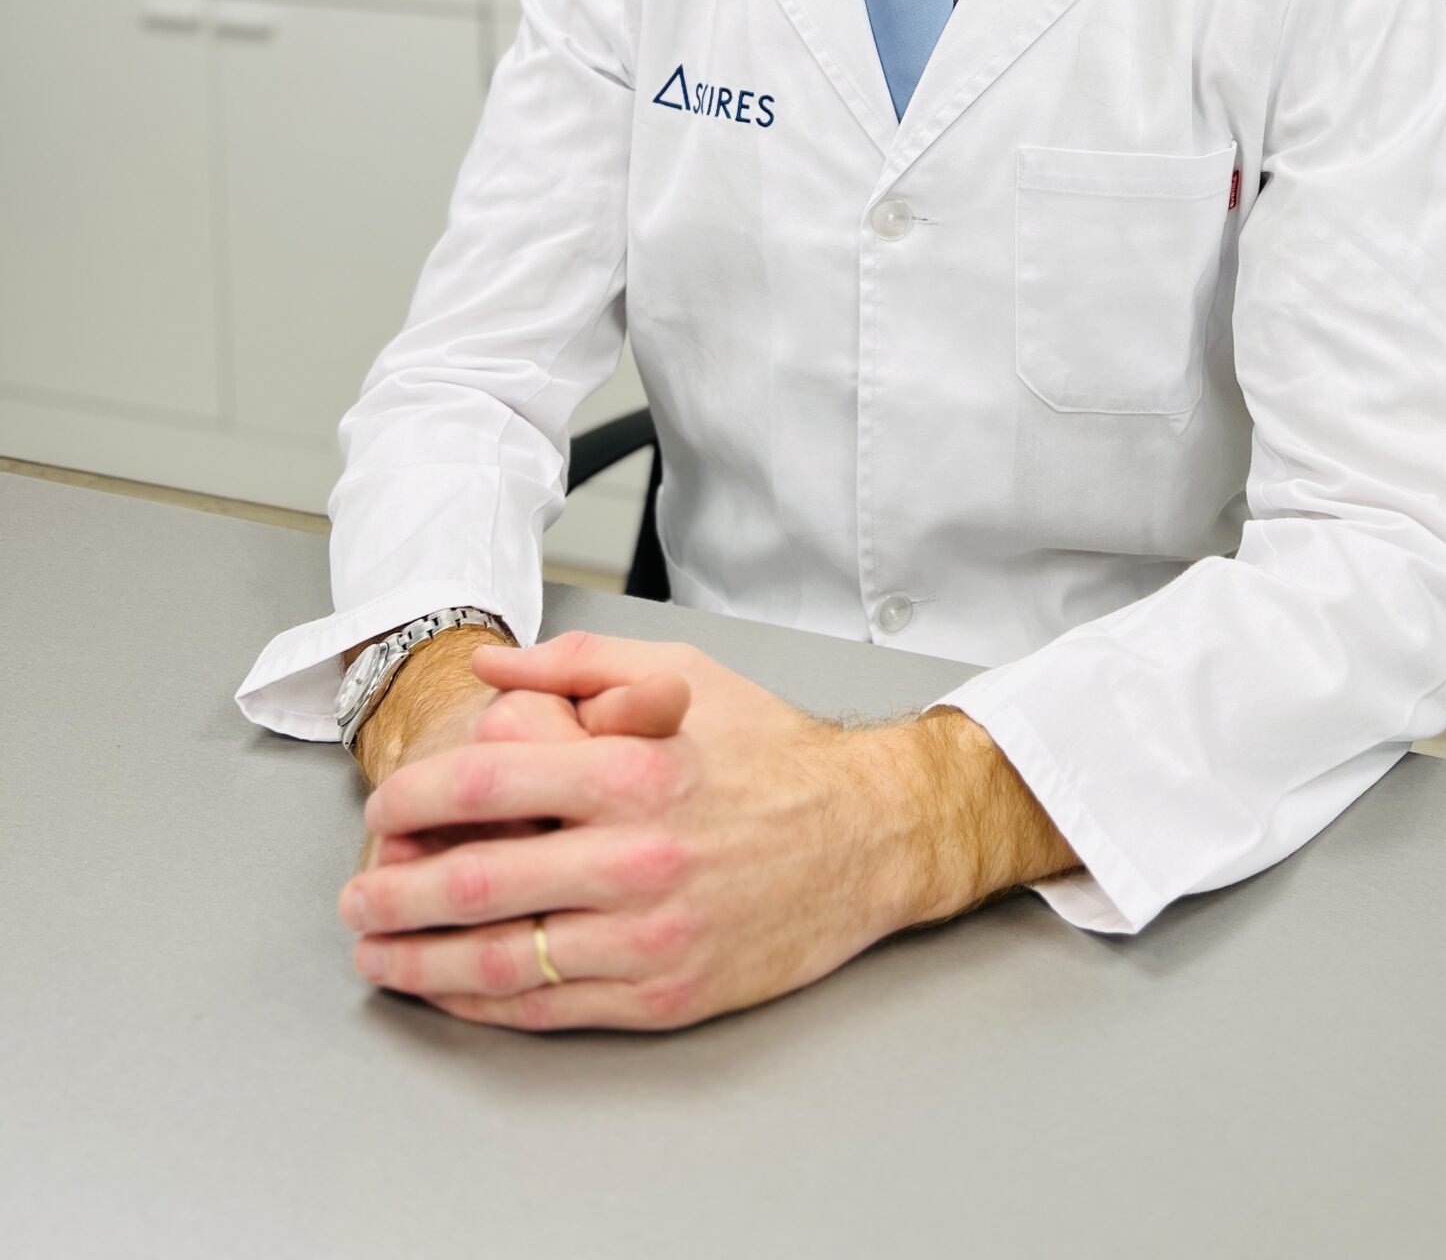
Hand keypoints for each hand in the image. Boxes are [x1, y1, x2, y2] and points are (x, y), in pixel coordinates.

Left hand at [337, 630, 942, 1032]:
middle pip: (476, 881)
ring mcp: (650, 933)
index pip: (485, 783)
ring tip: (378, 953)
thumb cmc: (769, 752)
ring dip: (421, 961)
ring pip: (501, 958)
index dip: (412, 801)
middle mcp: (639, 855)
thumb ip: (579, 665)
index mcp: (635, 769)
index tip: (381, 813)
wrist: (864, 836)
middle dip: (393, 894)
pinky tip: (451, 989)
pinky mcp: (664, 994)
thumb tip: (493, 664)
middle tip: (356, 897)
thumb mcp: (682, 674)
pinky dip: (483, 1003)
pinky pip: (549, 1006)